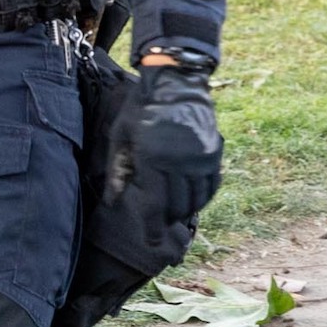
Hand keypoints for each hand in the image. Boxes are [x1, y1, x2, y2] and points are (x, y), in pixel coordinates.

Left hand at [110, 64, 222, 230]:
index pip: (154, 203)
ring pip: (196, 198)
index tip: (150, 243)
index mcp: (153, 158)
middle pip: (177, 205)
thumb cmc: (140, 109)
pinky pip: (211, 185)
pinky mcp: (214, 153)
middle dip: (167, 219)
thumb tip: (112, 202)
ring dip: (185, 210)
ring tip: (173, 214)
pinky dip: (202, 197)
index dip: (152, 227)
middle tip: (159, 226)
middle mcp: (180, 162)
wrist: (174, 83)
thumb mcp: (120, 136)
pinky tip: (192, 199)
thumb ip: (117, 170)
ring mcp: (200, 158)